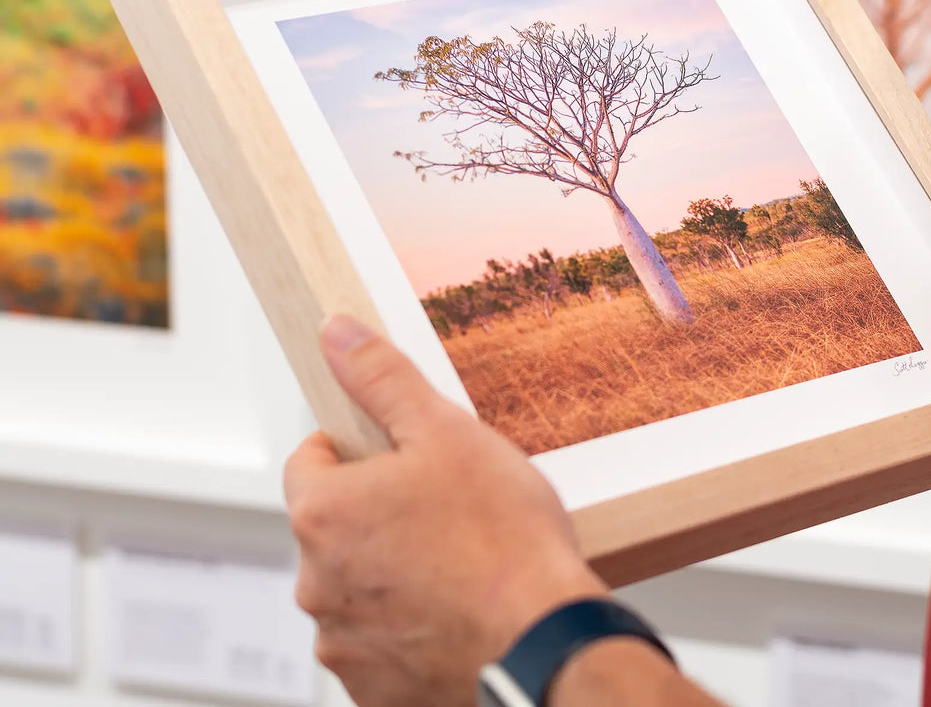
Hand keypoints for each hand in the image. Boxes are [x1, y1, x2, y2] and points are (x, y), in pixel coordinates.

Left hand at [284, 315, 607, 706]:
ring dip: (392, 573)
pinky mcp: (374, 690)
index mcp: (324, 513)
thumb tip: (338, 335)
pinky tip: (458, 612)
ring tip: (459, 565)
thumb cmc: (504, 543)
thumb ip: (383, 379)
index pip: (308, 461)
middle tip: (444, 509)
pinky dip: (409, 628)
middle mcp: (317, 583)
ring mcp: (344, 642)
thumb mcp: (448, 433)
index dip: (356, 449)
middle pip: (335, 526)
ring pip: (357, 587)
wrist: (545, 641)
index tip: (398, 456)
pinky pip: (380, 643)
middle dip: (378, 513)